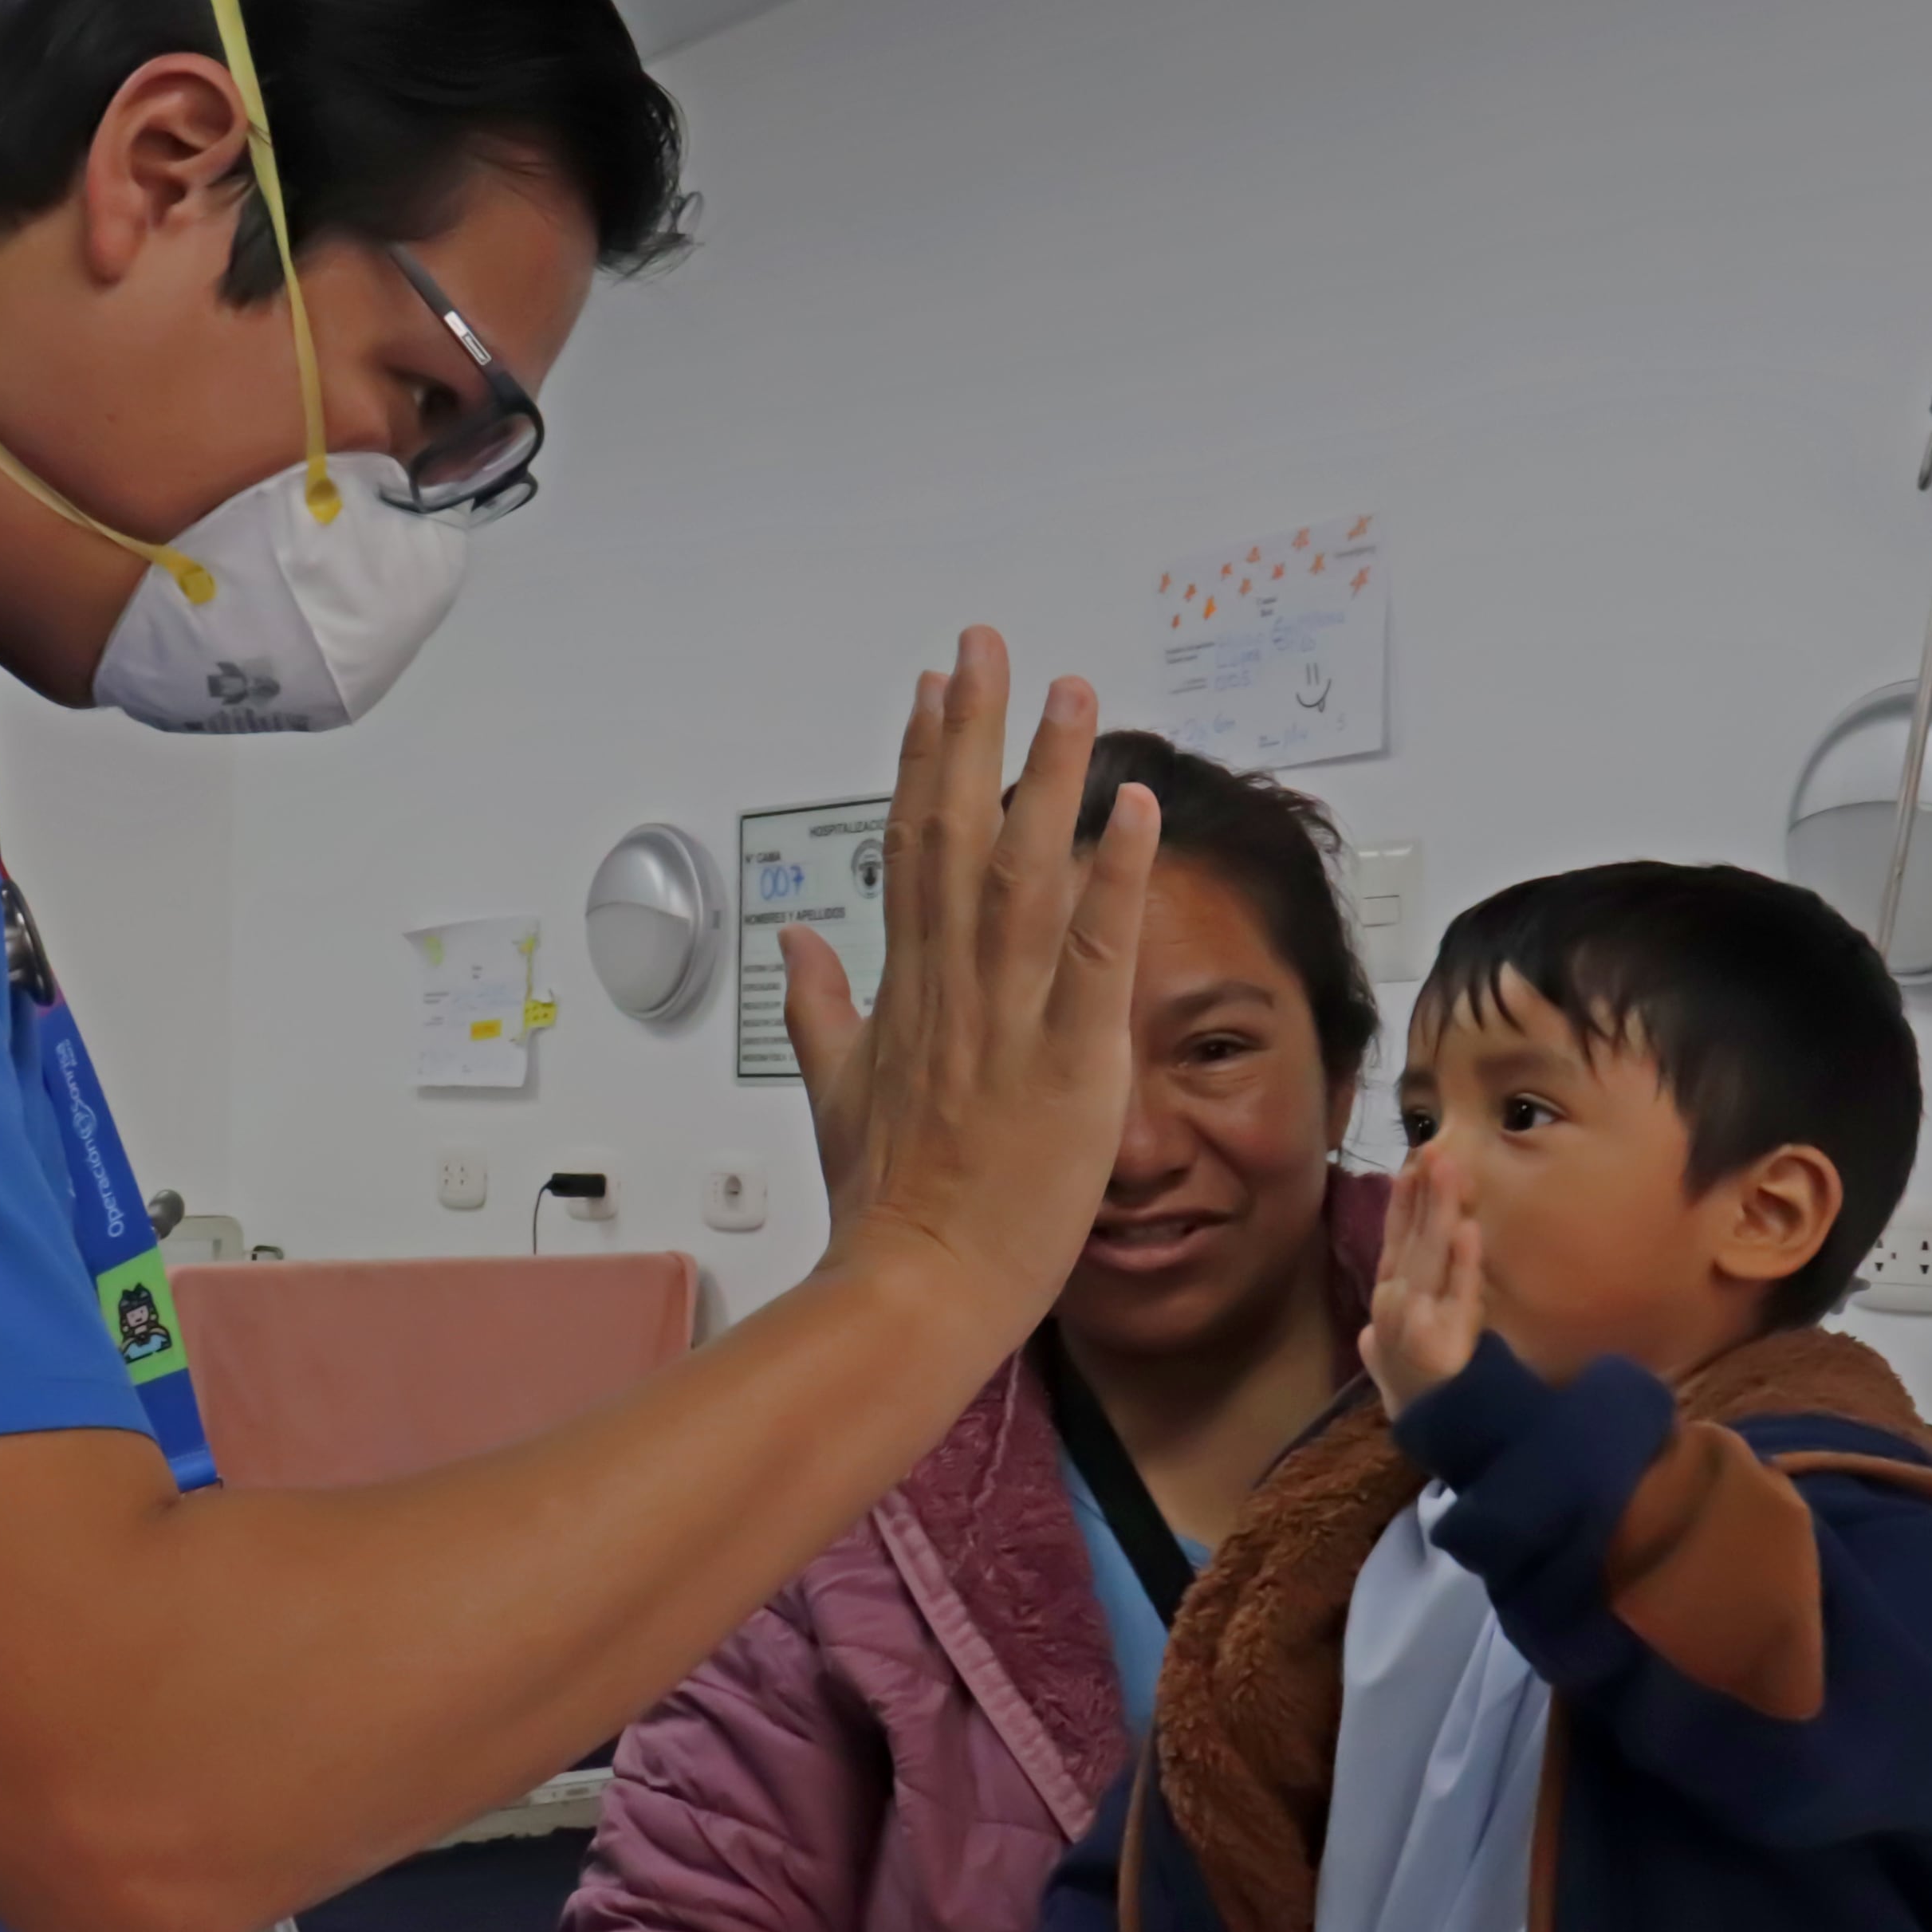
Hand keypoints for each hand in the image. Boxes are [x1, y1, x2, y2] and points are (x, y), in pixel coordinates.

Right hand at [785, 631, 1158, 1338]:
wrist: (914, 1288)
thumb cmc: (887, 1209)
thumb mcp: (837, 1096)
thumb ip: (820, 1010)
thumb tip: (797, 941)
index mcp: (904, 992)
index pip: (909, 851)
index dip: (920, 763)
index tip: (929, 692)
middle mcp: (950, 986)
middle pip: (955, 830)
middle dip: (971, 729)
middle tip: (986, 644)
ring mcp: (1007, 1017)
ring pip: (1024, 868)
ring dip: (1048, 773)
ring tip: (1070, 691)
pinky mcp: (1069, 1059)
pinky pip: (1095, 949)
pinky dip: (1114, 873)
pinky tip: (1134, 806)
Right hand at [1359, 1139, 1484, 1415]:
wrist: (1434, 1436)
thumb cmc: (1418, 1395)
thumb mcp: (1389, 1361)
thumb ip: (1379, 1342)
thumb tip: (1369, 1334)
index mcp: (1387, 1300)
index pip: (1394, 1240)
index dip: (1402, 1202)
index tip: (1413, 1163)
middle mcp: (1396, 1304)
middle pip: (1411, 1240)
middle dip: (1422, 1194)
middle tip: (1434, 1150)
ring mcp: (1420, 1321)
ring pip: (1432, 1256)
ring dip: (1440, 1211)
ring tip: (1450, 1171)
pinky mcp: (1447, 1342)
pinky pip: (1458, 1296)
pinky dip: (1462, 1264)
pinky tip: (1467, 1231)